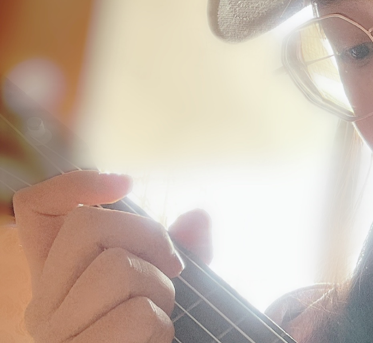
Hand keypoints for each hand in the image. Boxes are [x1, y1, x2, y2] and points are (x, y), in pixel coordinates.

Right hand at [13, 171, 209, 342]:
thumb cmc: (155, 337)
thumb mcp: (168, 286)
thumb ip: (180, 251)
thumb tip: (198, 217)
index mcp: (59, 279)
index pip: (36, 209)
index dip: (76, 182)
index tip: (125, 182)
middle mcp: (45, 304)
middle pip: (88, 225)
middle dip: (148, 234)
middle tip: (172, 267)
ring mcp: (57, 335)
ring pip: (116, 268)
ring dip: (160, 289)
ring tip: (160, 315)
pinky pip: (136, 316)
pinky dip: (161, 325)